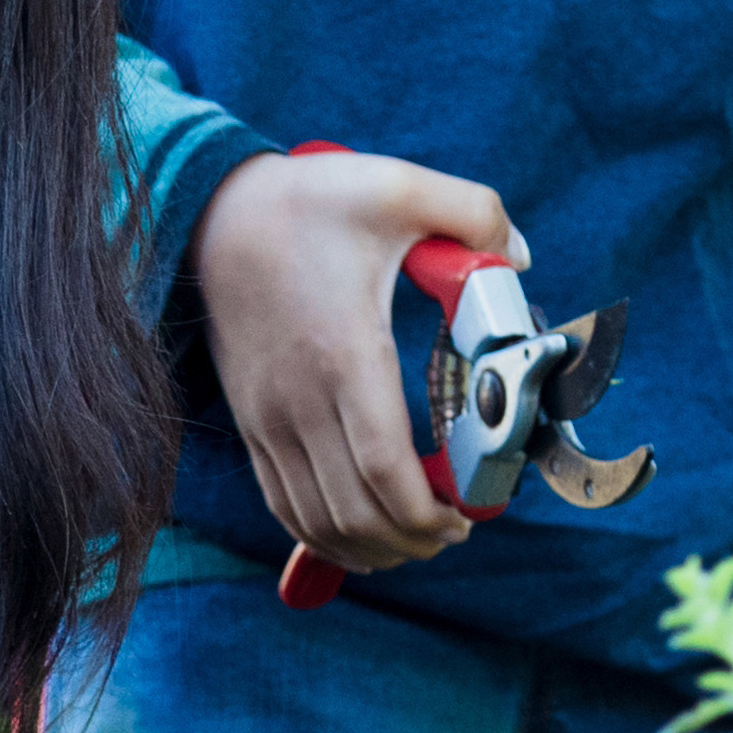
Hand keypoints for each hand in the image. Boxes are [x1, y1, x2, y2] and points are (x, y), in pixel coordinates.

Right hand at [194, 144, 527, 575]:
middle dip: (412, 541)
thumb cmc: (306, 203)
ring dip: (370, 548)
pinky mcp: (252, 423)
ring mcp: (269, 419)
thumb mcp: (397, 184)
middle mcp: (299, 401)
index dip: (429, 514)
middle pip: (354, 512)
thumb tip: (518, 256)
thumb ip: (473, 210)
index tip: (466, 518)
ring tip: (415, 541)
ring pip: (316, 521)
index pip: (385, 470)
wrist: (214, 214)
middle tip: (454, 532)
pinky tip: (360, 537)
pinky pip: (284, 504)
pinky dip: (323, 536)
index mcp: (344, 355)